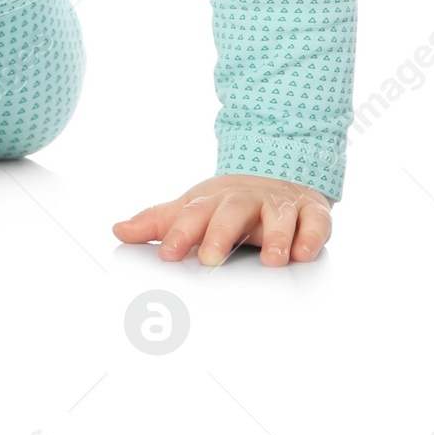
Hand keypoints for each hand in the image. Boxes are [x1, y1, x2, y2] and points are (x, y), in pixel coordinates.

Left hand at [111, 174, 332, 266]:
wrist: (278, 173)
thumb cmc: (230, 202)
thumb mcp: (194, 208)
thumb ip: (158, 223)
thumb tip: (118, 231)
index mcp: (214, 201)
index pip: (194, 214)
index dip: (179, 233)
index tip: (167, 255)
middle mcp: (246, 200)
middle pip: (232, 211)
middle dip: (220, 233)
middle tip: (209, 258)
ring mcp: (280, 204)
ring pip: (278, 215)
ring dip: (275, 236)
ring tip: (272, 261)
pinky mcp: (311, 211)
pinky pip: (315, 221)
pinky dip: (310, 235)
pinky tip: (303, 253)